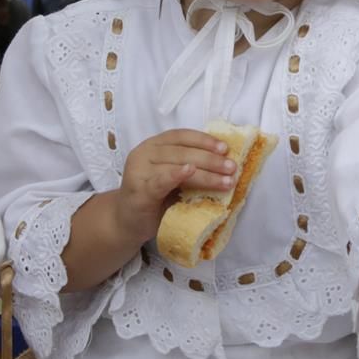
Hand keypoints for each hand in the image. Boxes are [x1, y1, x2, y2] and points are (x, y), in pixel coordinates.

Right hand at [114, 129, 236, 243]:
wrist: (127, 222)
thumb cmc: (154, 199)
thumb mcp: (173, 178)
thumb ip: (189, 167)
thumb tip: (224, 164)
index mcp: (154, 145)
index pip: (181, 136)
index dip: (204, 140)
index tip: (225, 148)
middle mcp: (144, 153)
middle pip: (182, 151)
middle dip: (210, 159)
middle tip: (232, 168)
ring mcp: (139, 171)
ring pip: (176, 165)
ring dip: (205, 173)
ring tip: (225, 181)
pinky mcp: (138, 191)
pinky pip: (159, 180)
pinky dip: (175, 175)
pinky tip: (189, 171)